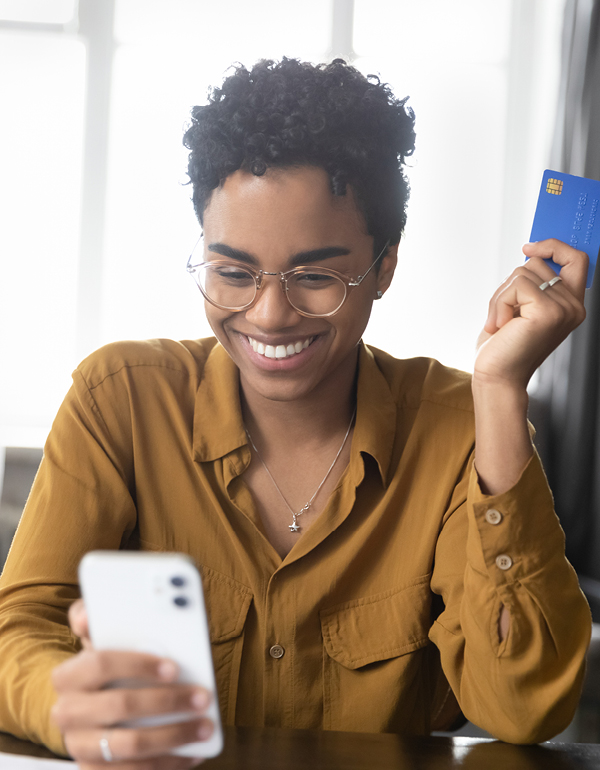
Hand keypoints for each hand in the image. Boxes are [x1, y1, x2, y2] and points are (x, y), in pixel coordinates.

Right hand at [51, 600, 212, 768]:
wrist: (91, 707)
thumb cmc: (111, 667)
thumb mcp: (105, 640)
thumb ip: (102, 620)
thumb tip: (88, 617)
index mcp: (68, 674)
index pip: (100, 663)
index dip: (138, 664)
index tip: (174, 667)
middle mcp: (67, 712)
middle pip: (120, 706)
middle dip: (167, 701)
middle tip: (203, 697)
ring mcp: (80, 745)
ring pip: (129, 747)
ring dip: (174, 736)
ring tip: (205, 726)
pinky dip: (167, 764)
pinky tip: (192, 753)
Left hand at [474, 239, 586, 387]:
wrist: (497, 376)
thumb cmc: (504, 347)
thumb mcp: (521, 307)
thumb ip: (533, 284)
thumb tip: (530, 253)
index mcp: (569, 304)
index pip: (576, 259)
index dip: (554, 246)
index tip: (530, 247)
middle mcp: (572, 306)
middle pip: (536, 263)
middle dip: (509, 285)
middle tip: (505, 314)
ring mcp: (563, 309)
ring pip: (522, 272)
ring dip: (501, 296)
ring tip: (503, 323)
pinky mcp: (548, 312)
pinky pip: (516, 285)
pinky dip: (499, 303)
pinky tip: (502, 325)